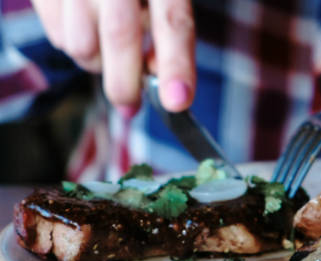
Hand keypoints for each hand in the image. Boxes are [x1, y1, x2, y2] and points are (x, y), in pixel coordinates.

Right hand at [31, 0, 195, 114]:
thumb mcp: (160, 0)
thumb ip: (166, 31)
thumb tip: (155, 73)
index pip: (173, 22)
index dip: (176, 65)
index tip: (178, 101)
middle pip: (120, 37)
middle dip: (126, 84)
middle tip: (130, 106)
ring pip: (83, 45)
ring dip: (98, 64)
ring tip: (108, 51)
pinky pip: (58, 38)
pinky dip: (74, 48)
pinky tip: (87, 30)